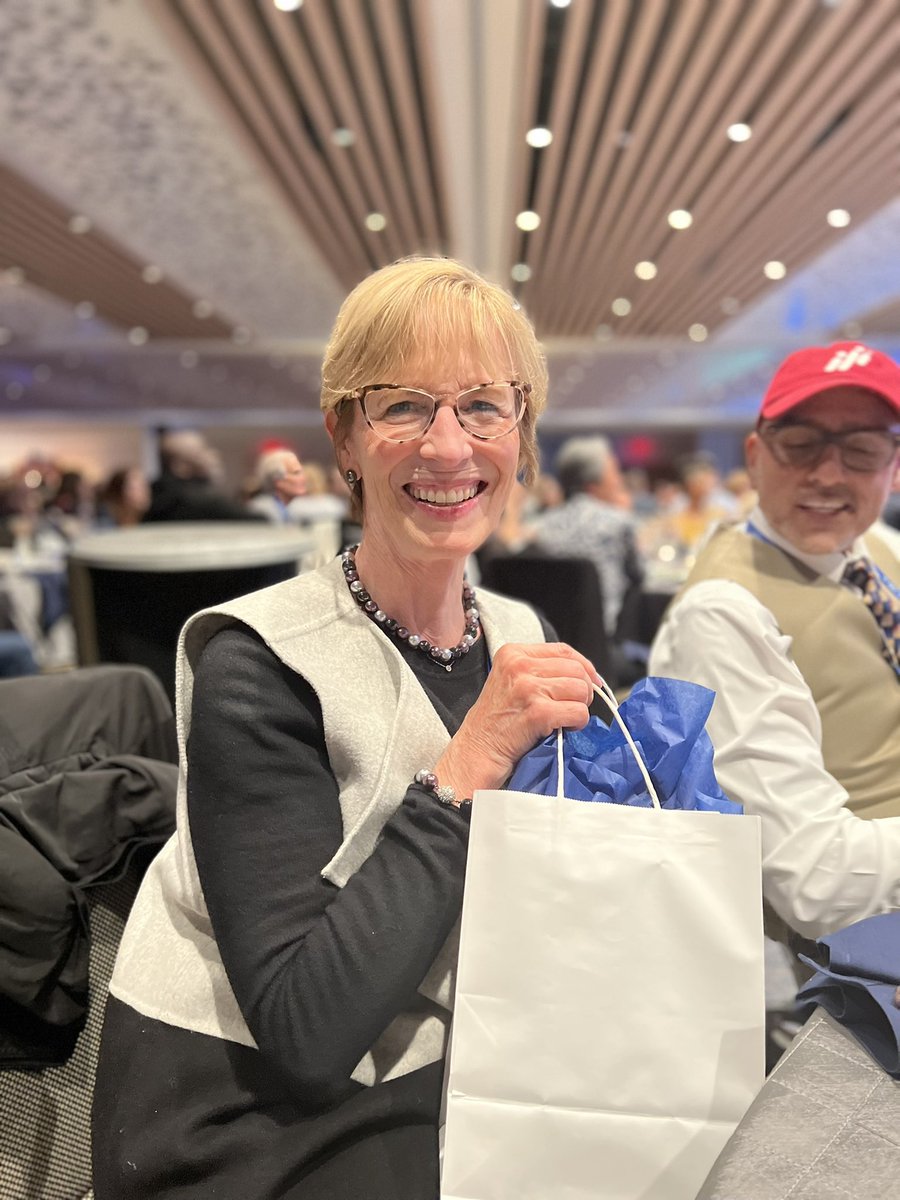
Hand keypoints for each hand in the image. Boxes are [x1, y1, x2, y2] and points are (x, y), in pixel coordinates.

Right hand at [434, 642, 599, 797]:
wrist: (475, 752)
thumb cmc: (495, 723)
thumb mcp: (510, 682)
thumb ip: (539, 671)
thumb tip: (585, 675)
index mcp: (512, 653)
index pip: (563, 650)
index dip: (584, 667)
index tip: (590, 682)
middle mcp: (519, 665)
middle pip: (576, 670)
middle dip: (583, 691)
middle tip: (571, 708)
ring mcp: (528, 688)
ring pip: (581, 690)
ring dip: (579, 708)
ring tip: (564, 720)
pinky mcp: (537, 712)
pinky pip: (578, 712)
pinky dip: (577, 724)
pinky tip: (562, 730)